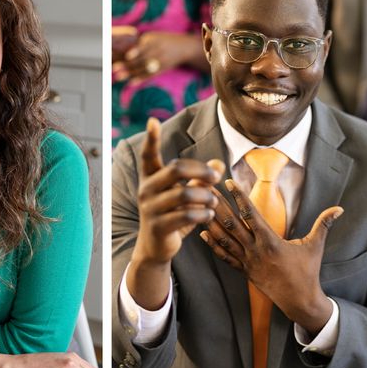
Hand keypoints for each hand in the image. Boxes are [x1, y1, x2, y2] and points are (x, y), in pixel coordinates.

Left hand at [114, 32, 199, 80]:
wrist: (185, 47)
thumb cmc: (165, 40)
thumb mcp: (154, 37)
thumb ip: (141, 43)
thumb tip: (124, 50)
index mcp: (154, 40)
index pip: (142, 47)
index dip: (134, 52)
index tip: (126, 57)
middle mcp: (158, 50)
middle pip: (142, 59)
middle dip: (128, 65)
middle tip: (115, 69)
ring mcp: (161, 61)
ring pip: (144, 68)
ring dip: (130, 73)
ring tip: (119, 77)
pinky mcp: (163, 69)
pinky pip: (150, 75)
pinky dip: (140, 79)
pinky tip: (131, 82)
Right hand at [129, 118, 222, 307]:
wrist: (156, 248)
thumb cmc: (172, 216)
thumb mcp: (186, 195)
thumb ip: (200, 178)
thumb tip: (219, 162)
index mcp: (150, 179)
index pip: (148, 155)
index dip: (151, 138)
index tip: (153, 120)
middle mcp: (146, 190)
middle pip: (176, 169)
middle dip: (202, 171)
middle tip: (216, 178)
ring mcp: (150, 209)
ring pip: (186, 194)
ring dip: (206, 197)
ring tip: (214, 202)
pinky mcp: (158, 226)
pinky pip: (187, 215)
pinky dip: (204, 214)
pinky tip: (209, 215)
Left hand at [201, 179, 342, 333]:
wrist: (299, 301)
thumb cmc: (308, 272)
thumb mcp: (315, 246)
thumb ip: (324, 224)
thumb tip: (339, 208)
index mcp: (270, 241)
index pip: (250, 214)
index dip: (239, 197)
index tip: (229, 183)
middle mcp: (255, 250)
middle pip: (232, 224)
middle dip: (218, 205)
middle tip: (206, 189)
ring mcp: (247, 262)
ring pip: (225, 239)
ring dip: (212, 223)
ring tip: (199, 207)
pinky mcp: (244, 271)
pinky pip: (225, 257)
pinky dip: (214, 245)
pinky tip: (204, 234)